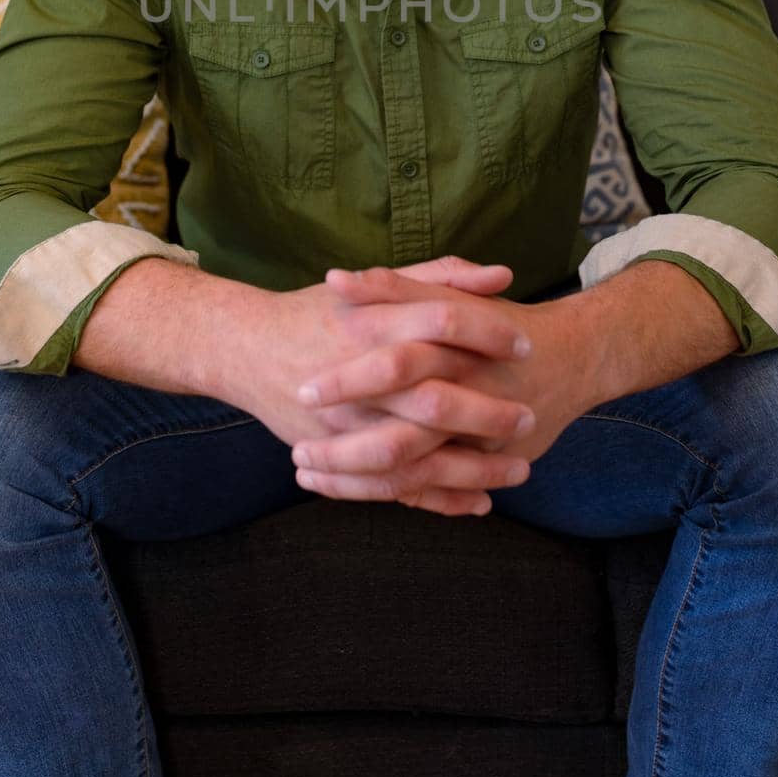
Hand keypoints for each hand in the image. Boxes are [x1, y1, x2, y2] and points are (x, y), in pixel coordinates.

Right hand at [230, 257, 538, 517]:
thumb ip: (438, 277)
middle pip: (434, 398)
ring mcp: (347, 422)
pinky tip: (478, 502)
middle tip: (529, 418)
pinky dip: (438, 500)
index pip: (441, 322)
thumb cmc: (318, 312)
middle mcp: (361, 374)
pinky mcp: (336, 455)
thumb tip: (502, 274)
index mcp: (374, 323)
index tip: (525, 346)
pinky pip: (391, 488)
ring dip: (472, 470)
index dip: (488, 334)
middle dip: (487, 414)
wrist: (248, 349)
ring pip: (417, 454)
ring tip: (519, 472)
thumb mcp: (376, 287)